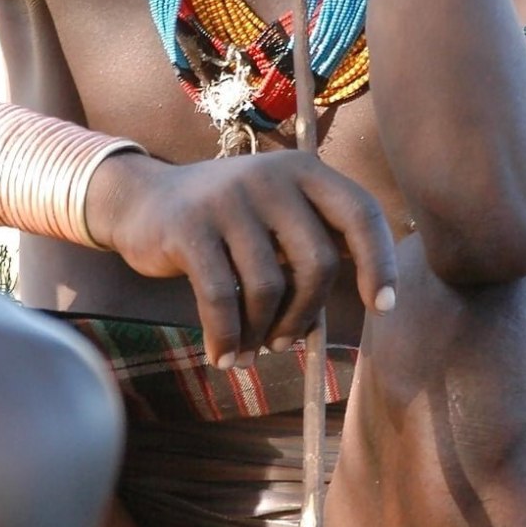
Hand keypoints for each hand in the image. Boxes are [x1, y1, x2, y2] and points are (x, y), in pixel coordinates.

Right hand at [87, 150, 397, 367]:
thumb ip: (316, 242)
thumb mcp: (277, 214)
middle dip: (306, 314)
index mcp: (304, 171)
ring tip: (252, 353)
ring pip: (268, 286)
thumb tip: (365, 300)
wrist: (142, 199)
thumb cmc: (226, 220)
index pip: (361, 214)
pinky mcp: (189, 227)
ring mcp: (228, 200)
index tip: (383, 307)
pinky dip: (226, 336)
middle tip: (287, 343)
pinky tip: (224, 355)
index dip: (379, 263)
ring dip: (262, 332)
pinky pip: (220, 297)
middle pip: (317, 262)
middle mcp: (270, 178)